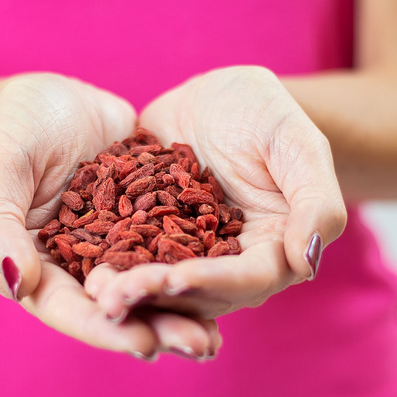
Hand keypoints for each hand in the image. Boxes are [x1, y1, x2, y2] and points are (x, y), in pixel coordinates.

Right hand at [0, 74, 220, 358]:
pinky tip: (232, 277)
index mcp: (39, 265)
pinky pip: (176, 247)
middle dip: (158, 327)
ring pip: (152, 285)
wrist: (57, 99)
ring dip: (185, 310)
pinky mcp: (150, 222)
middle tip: (200, 346)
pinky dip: (200, 267)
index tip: (144, 343)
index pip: (69, 307)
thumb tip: (17, 283)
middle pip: (119, 306)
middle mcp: (82, 265)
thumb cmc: (17, 128)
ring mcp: (119, 245)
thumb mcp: (1, 166)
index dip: (105, 328)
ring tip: (218, 334)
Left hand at [86, 66, 346, 321]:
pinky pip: (127, 255)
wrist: (218, 98)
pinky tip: (80, 269)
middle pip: (196, 291)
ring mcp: (184, 253)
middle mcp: (226, 262)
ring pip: (158, 281)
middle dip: (157, 295)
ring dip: (128, 292)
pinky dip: (107, 264)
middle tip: (117, 297)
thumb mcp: (297, 143)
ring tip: (95, 292)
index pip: (247, 277)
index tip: (177, 278)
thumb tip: (309, 262)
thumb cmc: (269, 114)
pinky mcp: (148, 236)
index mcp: (271, 249)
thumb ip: (315, 201)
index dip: (213, 281)